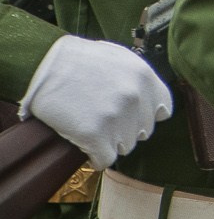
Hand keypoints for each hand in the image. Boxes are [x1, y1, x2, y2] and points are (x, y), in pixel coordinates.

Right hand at [22, 35, 172, 169]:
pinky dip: (97, 157)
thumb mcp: (120, 59)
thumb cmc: (80, 59)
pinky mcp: (93, 135)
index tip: (133, 117)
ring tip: (93, 129)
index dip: (146, 116)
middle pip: (142, 131)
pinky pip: (105, 159)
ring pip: (125, 146)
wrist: (43, 63)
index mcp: (145, 78)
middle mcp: (135, 98)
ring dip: (110, 142)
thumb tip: (152, 103)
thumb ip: (139, 80)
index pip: (163, 110)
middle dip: (126, 129)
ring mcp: (116, 118)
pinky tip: (87, 147)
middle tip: (106, 122)